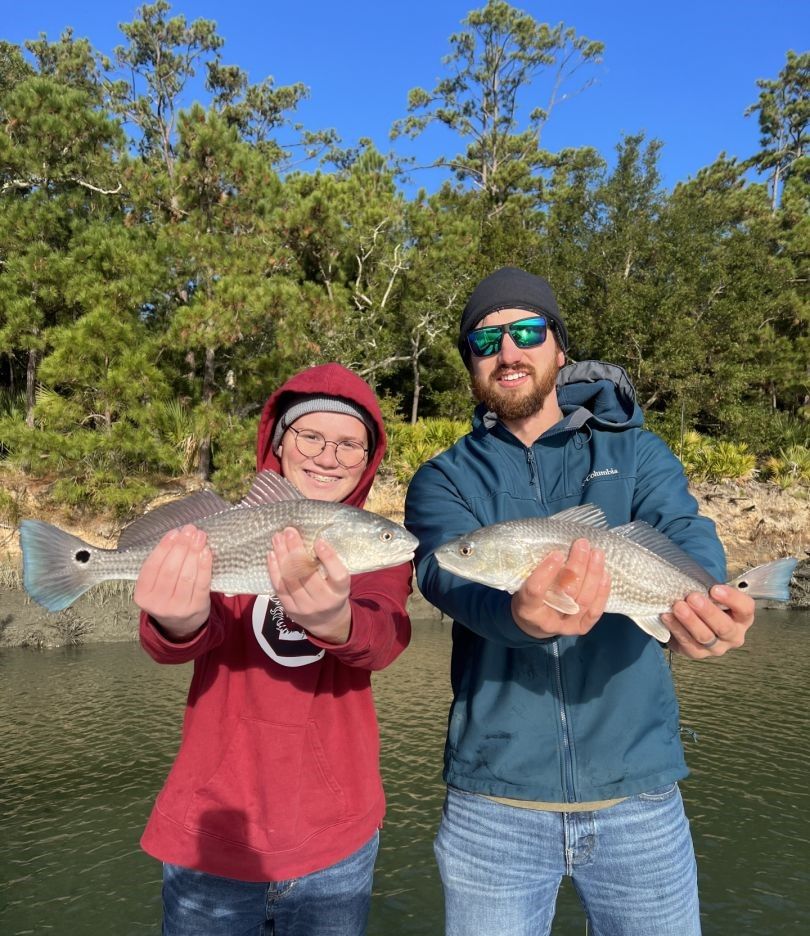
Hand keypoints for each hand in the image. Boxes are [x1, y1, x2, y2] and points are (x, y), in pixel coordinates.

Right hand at [133, 525, 211, 639]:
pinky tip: (206, 552)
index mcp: (143, 595)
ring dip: (194, 552)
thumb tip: (177, 535)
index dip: (163, 547)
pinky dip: (205, 565)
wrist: (181, 624)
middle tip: (190, 530)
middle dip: (181, 547)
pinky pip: (202, 583)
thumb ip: (161, 564)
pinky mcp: (196, 608)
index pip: (152, 567)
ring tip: (199, 537)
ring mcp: (178, 608)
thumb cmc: (168, 595)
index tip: (174, 532)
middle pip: (170, 570)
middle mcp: (158, 604)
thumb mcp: (155, 585)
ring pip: (186, 576)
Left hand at [267, 527, 351, 644]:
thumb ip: (330, 565)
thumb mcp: (339, 582)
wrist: (327, 623)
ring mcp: (305, 607)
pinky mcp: (290, 610)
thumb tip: (311, 538)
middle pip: (307, 574)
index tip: (319, 541)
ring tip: (278, 538)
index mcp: (341, 592)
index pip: (338, 575)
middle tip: (289, 531)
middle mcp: (324, 601)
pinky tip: (272, 555)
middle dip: (296, 550)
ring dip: (282, 556)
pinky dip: (274, 570)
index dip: (329, 558)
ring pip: (290, 579)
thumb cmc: (333, 594)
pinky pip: (279, 588)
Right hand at [511, 539, 610, 639]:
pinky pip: (595, 611)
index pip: (536, 591)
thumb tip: (559, 547)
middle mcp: (548, 621)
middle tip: (582, 545)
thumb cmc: (529, 596)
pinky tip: (605, 574)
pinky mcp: (581, 629)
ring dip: (593, 574)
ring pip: (584, 600)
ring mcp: (566, 626)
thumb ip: (537, 571)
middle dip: (576, 567)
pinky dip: (602, 592)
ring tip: (596, 553)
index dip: (546, 572)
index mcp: (528, 609)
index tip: (557, 553)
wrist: (535, 624)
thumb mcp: (524, 584)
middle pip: (566, 592)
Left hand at [662, 584, 755, 657]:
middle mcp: (733, 635)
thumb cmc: (706, 603)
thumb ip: (708, 590)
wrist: (692, 622)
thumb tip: (691, 582)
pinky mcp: (698, 653)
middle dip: (708, 612)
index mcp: (742, 617)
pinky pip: (687, 643)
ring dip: (690, 621)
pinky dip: (676, 629)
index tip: (715, 589)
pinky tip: (667, 616)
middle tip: (692, 598)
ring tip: (678, 607)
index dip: (732, 599)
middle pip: (724, 627)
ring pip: (705, 637)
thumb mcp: (713, 595)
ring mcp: (716, 647)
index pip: (745, 608)